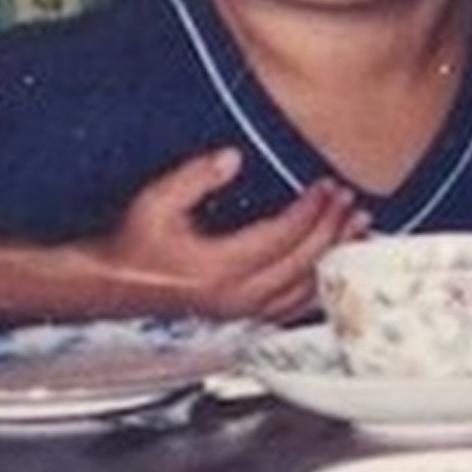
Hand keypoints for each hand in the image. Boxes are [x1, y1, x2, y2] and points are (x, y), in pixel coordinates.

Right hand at [97, 147, 355, 321]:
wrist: (113, 284)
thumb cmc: (134, 244)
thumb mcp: (155, 202)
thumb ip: (194, 176)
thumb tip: (233, 157)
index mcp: (219, 267)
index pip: (282, 236)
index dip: (309, 210)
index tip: (327, 186)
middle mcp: (237, 294)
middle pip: (302, 261)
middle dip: (331, 228)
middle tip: (351, 201)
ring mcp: (242, 310)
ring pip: (304, 288)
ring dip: (334, 256)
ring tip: (358, 229)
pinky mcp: (242, 314)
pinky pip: (294, 305)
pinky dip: (321, 283)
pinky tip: (335, 264)